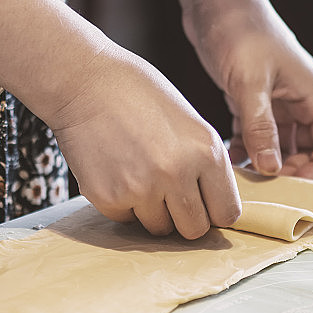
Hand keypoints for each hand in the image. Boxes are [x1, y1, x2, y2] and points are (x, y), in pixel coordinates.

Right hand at [49, 42, 241, 238]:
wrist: (85, 82)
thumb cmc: (139, 95)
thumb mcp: (190, 123)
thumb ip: (205, 165)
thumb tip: (213, 207)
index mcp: (207, 152)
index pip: (226, 212)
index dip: (214, 209)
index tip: (202, 202)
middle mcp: (177, 174)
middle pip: (194, 230)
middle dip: (184, 217)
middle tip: (169, 194)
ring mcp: (141, 189)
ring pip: (159, 228)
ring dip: (152, 210)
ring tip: (139, 174)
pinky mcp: (108, 198)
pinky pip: (126, 220)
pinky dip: (122, 204)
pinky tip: (117, 172)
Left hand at [183, 0, 312, 179]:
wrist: (214, 1)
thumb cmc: (239, 31)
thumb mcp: (250, 83)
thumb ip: (261, 127)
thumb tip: (270, 169)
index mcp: (312, 95)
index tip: (287, 183)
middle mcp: (298, 101)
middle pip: (308, 150)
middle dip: (288, 171)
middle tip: (260, 185)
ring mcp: (275, 100)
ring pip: (280, 145)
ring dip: (264, 162)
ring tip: (240, 176)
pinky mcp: (251, 99)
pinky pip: (256, 134)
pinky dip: (246, 149)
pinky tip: (228, 158)